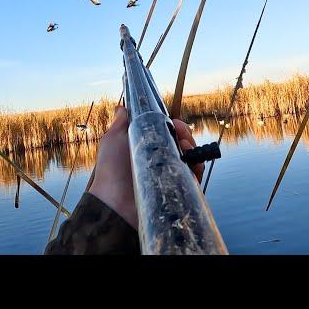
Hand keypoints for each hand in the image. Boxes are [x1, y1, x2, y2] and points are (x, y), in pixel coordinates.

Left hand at [88, 106, 203, 229]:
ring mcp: (168, 174)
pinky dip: (197, 168)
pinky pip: (192, 177)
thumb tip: (122, 107)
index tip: (176, 124)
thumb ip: (121, 123)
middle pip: (181, 143)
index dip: (175, 125)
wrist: (115, 201)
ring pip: (190, 158)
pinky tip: (194, 164)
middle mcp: (159, 159)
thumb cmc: (111, 169)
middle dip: (186, 135)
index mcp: (146, 146)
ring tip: (186, 149)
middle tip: (183, 136)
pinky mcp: (175, 189)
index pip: (168, 132)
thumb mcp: (113, 140)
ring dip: (193, 149)